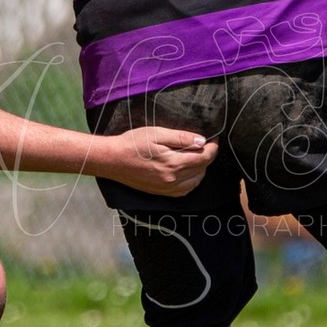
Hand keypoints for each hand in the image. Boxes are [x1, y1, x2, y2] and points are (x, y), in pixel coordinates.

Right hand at [100, 127, 218, 196]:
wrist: (113, 160)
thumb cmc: (133, 143)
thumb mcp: (157, 133)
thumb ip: (181, 138)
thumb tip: (202, 141)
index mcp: (173, 163)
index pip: (204, 158)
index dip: (213, 148)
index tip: (214, 139)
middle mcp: (173, 179)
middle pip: (202, 169)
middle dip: (207, 156)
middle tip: (204, 144)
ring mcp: (167, 188)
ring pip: (196, 181)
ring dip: (201, 169)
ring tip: (196, 156)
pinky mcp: (161, 192)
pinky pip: (185, 190)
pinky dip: (192, 181)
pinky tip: (187, 171)